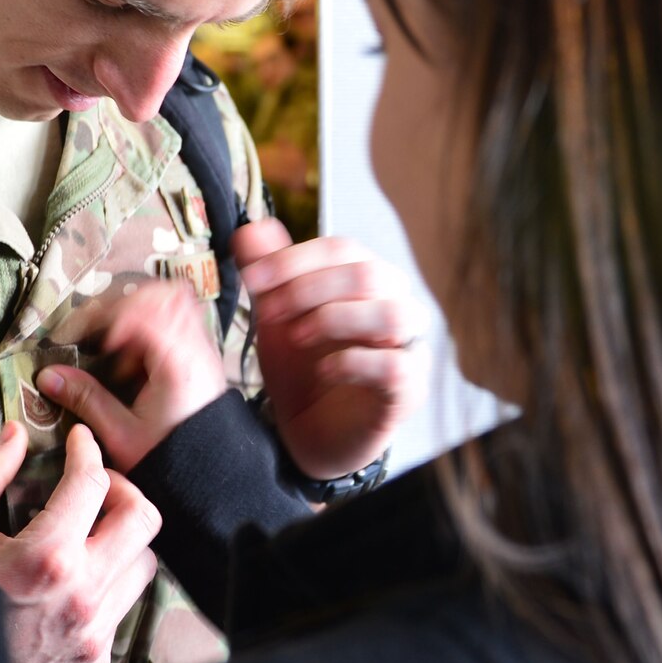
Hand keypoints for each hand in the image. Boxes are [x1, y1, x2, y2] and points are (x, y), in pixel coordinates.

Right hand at [0, 423, 162, 662]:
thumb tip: (13, 435)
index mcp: (46, 559)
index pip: (93, 484)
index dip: (87, 450)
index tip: (78, 440)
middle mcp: (82, 597)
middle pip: (143, 520)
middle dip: (123, 490)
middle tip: (94, 484)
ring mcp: (93, 633)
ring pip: (142, 564)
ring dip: (121, 539)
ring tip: (88, 531)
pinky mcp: (95, 662)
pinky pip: (122, 606)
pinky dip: (106, 582)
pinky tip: (74, 578)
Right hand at [37, 281, 228, 470]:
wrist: (209, 477)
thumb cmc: (169, 459)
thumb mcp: (121, 435)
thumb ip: (87, 400)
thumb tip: (48, 376)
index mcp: (178, 365)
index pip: (149, 314)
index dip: (115, 315)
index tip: (93, 339)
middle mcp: (196, 349)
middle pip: (165, 294)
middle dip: (124, 303)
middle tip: (97, 329)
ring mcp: (201, 349)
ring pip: (174, 300)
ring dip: (138, 311)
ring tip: (114, 341)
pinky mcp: (199, 356)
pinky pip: (178, 318)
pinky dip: (150, 324)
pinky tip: (131, 355)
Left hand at [234, 219, 425, 479]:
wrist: (309, 435)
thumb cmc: (301, 369)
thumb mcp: (275, 317)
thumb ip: (267, 273)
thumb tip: (251, 228)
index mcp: (368, 281)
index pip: (343, 249)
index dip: (294, 259)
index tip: (252, 278)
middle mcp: (397, 307)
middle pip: (369, 274)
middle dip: (310, 288)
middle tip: (270, 310)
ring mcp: (409, 350)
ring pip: (394, 315)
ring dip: (336, 319)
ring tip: (298, 337)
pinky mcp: (409, 391)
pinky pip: (396, 367)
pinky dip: (353, 363)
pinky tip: (322, 372)